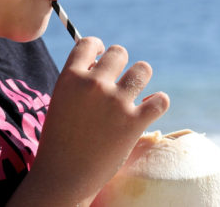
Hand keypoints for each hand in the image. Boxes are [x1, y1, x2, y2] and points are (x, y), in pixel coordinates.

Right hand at [8, 37, 169, 206]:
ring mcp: (116, 102)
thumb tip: (100, 62)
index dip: (98, 47)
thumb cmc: (59, 141)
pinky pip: (160, 100)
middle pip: (119, 52)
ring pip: (142, 69)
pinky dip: (158, 102)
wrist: (64, 176)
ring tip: (136, 91)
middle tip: (118, 80)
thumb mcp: (60, 102)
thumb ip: (78, 81)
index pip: (88, 43)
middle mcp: (94, 85)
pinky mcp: (135, 122)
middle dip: (121, 63)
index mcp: (70, 77)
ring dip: (140, 78)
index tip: (101, 56)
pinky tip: (150, 107)